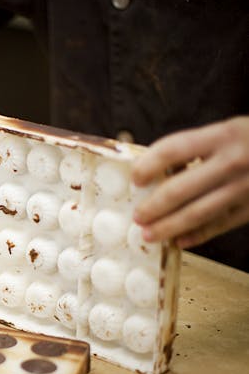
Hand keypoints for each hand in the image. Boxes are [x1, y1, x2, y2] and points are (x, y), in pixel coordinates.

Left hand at [132, 116, 248, 247]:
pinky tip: (179, 241)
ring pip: (197, 213)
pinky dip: (197, 235)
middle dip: (153, 206)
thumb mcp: (228, 132)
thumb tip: (155, 172)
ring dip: (168, 226)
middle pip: (180, 189)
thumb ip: (196, 148)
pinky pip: (220, 225)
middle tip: (137, 216)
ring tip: (148, 234)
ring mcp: (245, 187)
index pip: (173, 150)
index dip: (148, 165)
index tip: (135, 179)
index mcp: (223, 135)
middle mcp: (233, 161)